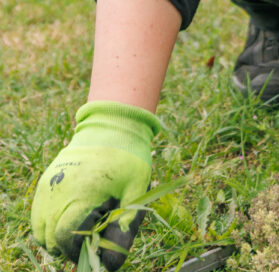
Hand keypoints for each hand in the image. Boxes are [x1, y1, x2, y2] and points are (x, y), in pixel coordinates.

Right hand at [31, 101, 162, 269]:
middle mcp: (59, 191)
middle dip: (68, 246)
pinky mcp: (44, 182)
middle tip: (90, 237)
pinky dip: (48, 224)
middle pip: (50, 239)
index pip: (66, 238)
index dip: (78, 249)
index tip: (94, 246)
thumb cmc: (129, 157)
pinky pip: (37, 215)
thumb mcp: (136, 188)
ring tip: (81, 226)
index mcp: (82, 193)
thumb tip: (111, 263)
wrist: (113, 125)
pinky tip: (70, 215)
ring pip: (39, 230)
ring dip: (55, 237)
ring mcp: (48, 187)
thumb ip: (124, 225)